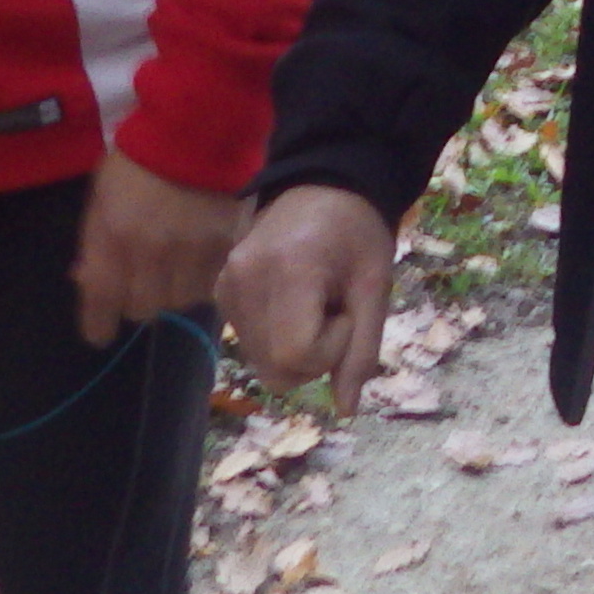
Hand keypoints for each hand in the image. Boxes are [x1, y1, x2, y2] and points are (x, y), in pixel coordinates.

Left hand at [70, 148, 248, 346]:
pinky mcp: (226, 245)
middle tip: (142, 281)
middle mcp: (153, 252)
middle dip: (139, 299)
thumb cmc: (139, 156)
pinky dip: (202, 278)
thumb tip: (87, 281)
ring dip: (173, 291)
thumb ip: (96, 242)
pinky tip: (198, 257)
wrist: (197, 123)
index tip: (99, 334)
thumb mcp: (102, 195)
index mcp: (115, 236)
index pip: (101, 301)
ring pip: (180, 301)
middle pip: (143, 309)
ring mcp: (192, 251)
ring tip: (174, 267)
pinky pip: (211, 283)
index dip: (98, 325)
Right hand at [220, 184, 396, 401]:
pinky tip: (291, 303)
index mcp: (287, 270)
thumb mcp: (375, 287)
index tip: (345, 312)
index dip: (330, 350)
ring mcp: (225, 285)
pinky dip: (274, 338)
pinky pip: (248, 343)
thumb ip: (363, 350)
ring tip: (312, 304)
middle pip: (275, 370)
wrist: (323, 183)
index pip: (296, 354)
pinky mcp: (219, 290)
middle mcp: (244, 279)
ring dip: (294, 350)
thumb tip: (346, 410)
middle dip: (314, 358)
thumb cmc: (358, 232)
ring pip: (260, 364)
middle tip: (332, 312)